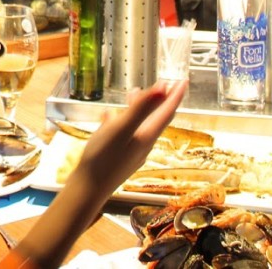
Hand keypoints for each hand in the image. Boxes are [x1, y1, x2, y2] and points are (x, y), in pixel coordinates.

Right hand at [67, 80, 185, 193]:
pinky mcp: (119, 157)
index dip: (175, 95)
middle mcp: (143, 144)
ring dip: (141, 109)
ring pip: (140, 125)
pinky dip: (122, 121)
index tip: (183, 80)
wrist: (88, 190)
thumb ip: (142, 108)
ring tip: (134, 93)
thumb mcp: (121, 129)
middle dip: (162, 100)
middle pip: (156, 118)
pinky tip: (109, 117)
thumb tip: (164, 88)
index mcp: (146, 135)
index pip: (166, 112)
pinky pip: (125, 133)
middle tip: (166, 84)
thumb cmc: (103, 159)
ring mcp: (131, 152)